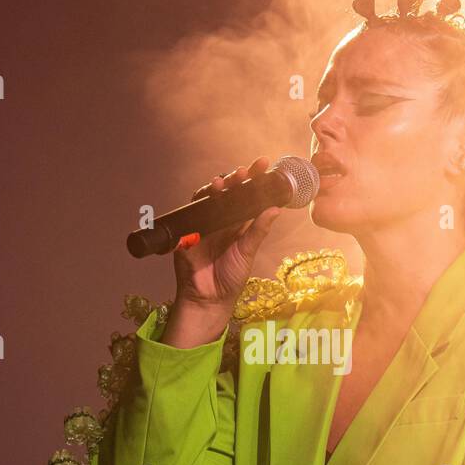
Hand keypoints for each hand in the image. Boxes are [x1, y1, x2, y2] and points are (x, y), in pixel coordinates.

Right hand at [170, 156, 282, 315]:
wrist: (208, 299)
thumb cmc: (230, 278)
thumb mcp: (248, 252)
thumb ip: (258, 231)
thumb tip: (276, 209)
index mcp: (239, 224)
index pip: (248, 197)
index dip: (255, 181)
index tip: (265, 166)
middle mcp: (222, 220)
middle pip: (229, 192)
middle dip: (237, 178)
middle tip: (247, 170)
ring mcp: (204, 224)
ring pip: (209, 198)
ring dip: (217, 187)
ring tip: (225, 182)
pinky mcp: (188, 232)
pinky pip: (192, 212)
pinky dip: (198, 202)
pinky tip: (207, 195)